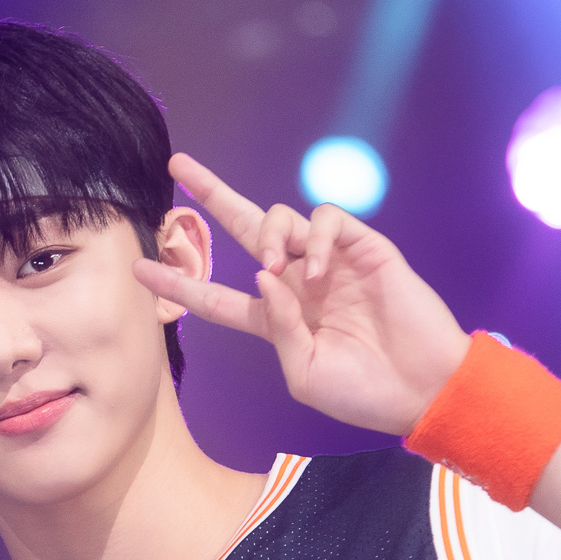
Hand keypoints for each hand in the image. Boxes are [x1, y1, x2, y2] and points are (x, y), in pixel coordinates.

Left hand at [136, 152, 470, 434]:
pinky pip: (329, 220)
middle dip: (212, 195)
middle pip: (245, 229)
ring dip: (268, 235)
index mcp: (274, 318)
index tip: (139, 268)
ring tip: (274, 266)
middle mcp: (296, 282)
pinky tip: (319, 271)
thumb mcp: (302, 372)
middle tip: (177, 166)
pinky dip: (317, 238)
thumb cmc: (361, 393)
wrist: (421, 389)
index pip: (215, 295)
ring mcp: (330, 262)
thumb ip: (275, 326)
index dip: (178, 283)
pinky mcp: (365, 248)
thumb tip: (260, 275)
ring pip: (282, 218)